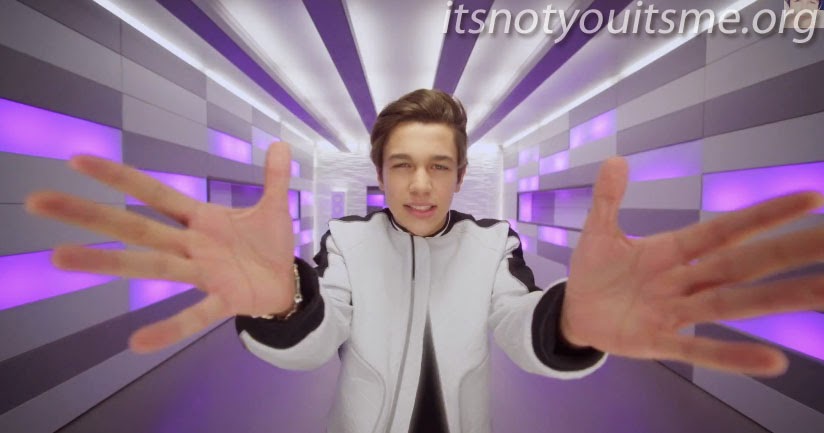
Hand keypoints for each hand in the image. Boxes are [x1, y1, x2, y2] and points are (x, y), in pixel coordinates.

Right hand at [25, 142, 297, 353]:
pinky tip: (135, 343)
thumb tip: (282, 142)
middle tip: (38, 201)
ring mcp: (204, 273)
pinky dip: (169, 328)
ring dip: (107, 262)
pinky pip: (194, 316)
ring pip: (152, 266)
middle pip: (136, 228)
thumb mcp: (273, 208)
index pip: (155, 194)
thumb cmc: (268, 246)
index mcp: (201, 220)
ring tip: (59, 257)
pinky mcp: (224, 299)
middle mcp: (193, 246)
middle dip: (90, 215)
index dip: (120, 178)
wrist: (287, 284)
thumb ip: (274, 177)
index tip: (77, 160)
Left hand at [560, 157, 823, 376]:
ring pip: (731, 304)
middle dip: (788, 251)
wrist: (573, 313)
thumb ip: (609, 198)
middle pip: (742, 264)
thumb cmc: (596, 272)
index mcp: (672, 250)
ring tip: (822, 292)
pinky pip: (698, 350)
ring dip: (776, 299)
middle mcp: (682, 280)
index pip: (725, 230)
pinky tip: (772, 360)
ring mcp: (673, 312)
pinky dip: (731, 355)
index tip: (810, 199)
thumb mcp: (599, 231)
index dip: (764, 215)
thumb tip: (616, 159)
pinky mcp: (657, 342)